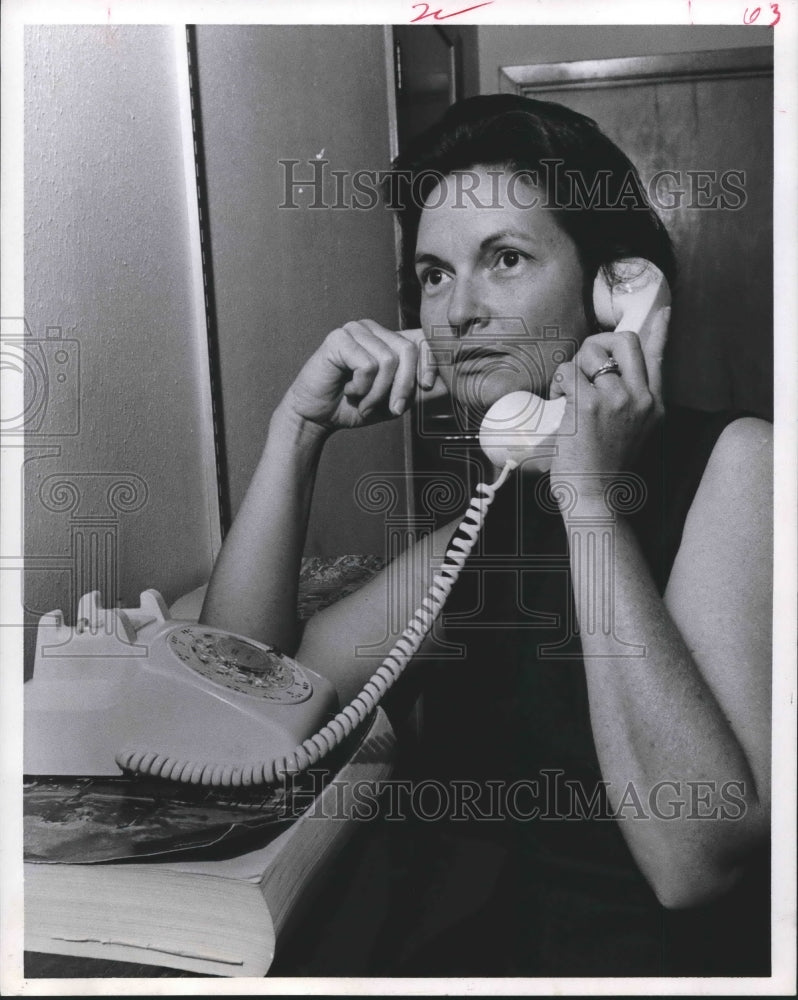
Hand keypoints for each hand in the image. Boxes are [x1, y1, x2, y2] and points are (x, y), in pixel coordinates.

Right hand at [281, 319, 446, 432]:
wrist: (317, 417)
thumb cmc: (354, 407)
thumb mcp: (395, 400)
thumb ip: (420, 390)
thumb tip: (450, 383)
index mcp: (388, 338)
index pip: (423, 338)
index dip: (431, 363)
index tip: (427, 388)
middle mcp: (372, 329)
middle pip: (408, 350)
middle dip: (403, 387)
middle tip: (390, 409)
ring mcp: (354, 330)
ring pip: (388, 360)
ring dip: (378, 392)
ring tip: (363, 401)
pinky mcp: (338, 339)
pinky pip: (367, 365)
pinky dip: (361, 387)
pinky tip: (348, 390)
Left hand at [548, 306, 669, 481]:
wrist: (596, 496)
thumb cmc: (606, 468)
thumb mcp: (634, 433)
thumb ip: (632, 404)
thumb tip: (616, 379)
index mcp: (654, 404)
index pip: (658, 356)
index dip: (659, 330)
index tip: (664, 311)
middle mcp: (640, 397)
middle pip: (623, 340)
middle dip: (597, 344)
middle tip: (583, 368)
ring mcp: (616, 399)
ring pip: (589, 353)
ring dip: (572, 368)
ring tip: (568, 395)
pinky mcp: (590, 405)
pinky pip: (568, 372)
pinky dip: (559, 382)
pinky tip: (559, 401)